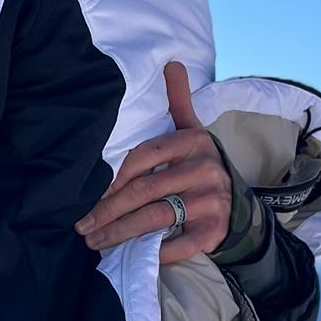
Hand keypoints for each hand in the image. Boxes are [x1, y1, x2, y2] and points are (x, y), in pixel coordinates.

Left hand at [76, 62, 232, 263]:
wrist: (240, 205)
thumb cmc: (202, 166)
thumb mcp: (194, 132)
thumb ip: (178, 102)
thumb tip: (172, 63)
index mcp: (194, 142)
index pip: (144, 156)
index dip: (113, 176)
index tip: (89, 193)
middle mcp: (204, 169)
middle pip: (144, 190)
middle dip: (108, 210)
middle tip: (81, 225)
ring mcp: (211, 201)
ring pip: (155, 218)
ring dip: (120, 233)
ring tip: (93, 241)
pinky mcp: (215, 231)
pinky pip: (179, 245)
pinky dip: (154, 253)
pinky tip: (131, 257)